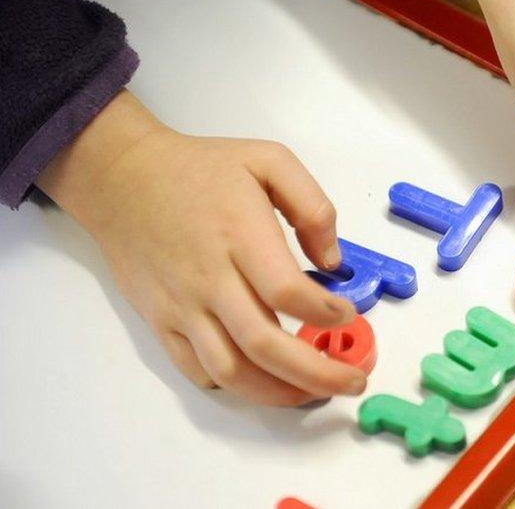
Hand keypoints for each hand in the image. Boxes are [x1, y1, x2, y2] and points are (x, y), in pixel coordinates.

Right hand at [37, 91, 363, 405]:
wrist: (123, 179)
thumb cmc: (201, 169)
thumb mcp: (268, 160)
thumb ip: (312, 206)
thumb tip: (333, 261)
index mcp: (240, 235)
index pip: (286, 291)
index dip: (324, 314)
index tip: (347, 314)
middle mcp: (210, 278)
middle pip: (264, 344)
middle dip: (317, 373)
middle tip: (353, 380)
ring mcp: (182, 306)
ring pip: (231, 370)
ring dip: (278, 392)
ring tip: (314, 392)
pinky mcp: (161, 322)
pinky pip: (198, 370)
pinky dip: (235, 386)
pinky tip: (264, 381)